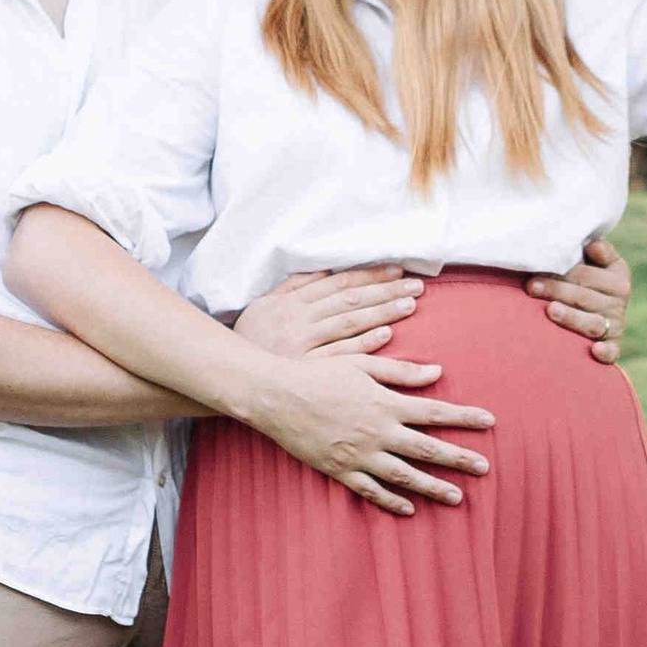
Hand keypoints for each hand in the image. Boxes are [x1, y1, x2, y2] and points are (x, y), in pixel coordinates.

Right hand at [234, 263, 424, 358]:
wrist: (230, 376)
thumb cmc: (251, 339)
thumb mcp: (266, 305)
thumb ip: (295, 286)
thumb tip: (325, 271)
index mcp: (292, 301)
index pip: (339, 283)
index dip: (369, 276)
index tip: (397, 271)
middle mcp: (299, 319)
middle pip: (350, 300)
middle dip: (385, 291)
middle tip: (416, 286)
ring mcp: (304, 345)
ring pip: (349, 323)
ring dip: (382, 312)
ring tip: (410, 304)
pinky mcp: (307, 370)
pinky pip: (340, 355)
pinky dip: (363, 343)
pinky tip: (386, 335)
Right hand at [246, 346, 493, 518]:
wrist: (276, 397)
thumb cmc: (317, 374)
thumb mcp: (360, 365)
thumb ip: (401, 371)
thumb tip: (438, 372)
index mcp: (385, 403)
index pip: (435, 411)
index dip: (465, 417)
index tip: (490, 422)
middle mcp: (377, 433)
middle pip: (427, 449)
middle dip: (459, 459)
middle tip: (485, 468)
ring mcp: (359, 455)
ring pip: (404, 476)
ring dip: (433, 487)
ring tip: (458, 497)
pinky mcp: (340, 471)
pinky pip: (371, 491)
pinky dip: (392, 502)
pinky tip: (410, 509)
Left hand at [528, 231, 630, 366]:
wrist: (594, 310)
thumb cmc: (586, 281)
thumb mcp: (597, 263)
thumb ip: (598, 252)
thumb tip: (593, 245)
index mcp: (617, 279)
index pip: (587, 275)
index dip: (563, 272)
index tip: (536, 270)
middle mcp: (618, 303)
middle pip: (584, 297)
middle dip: (556, 290)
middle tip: (531, 287)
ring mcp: (615, 326)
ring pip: (593, 323)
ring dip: (572, 317)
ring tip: (551, 311)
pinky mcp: (613, 347)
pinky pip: (612, 352)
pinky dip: (606, 352)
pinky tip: (594, 350)